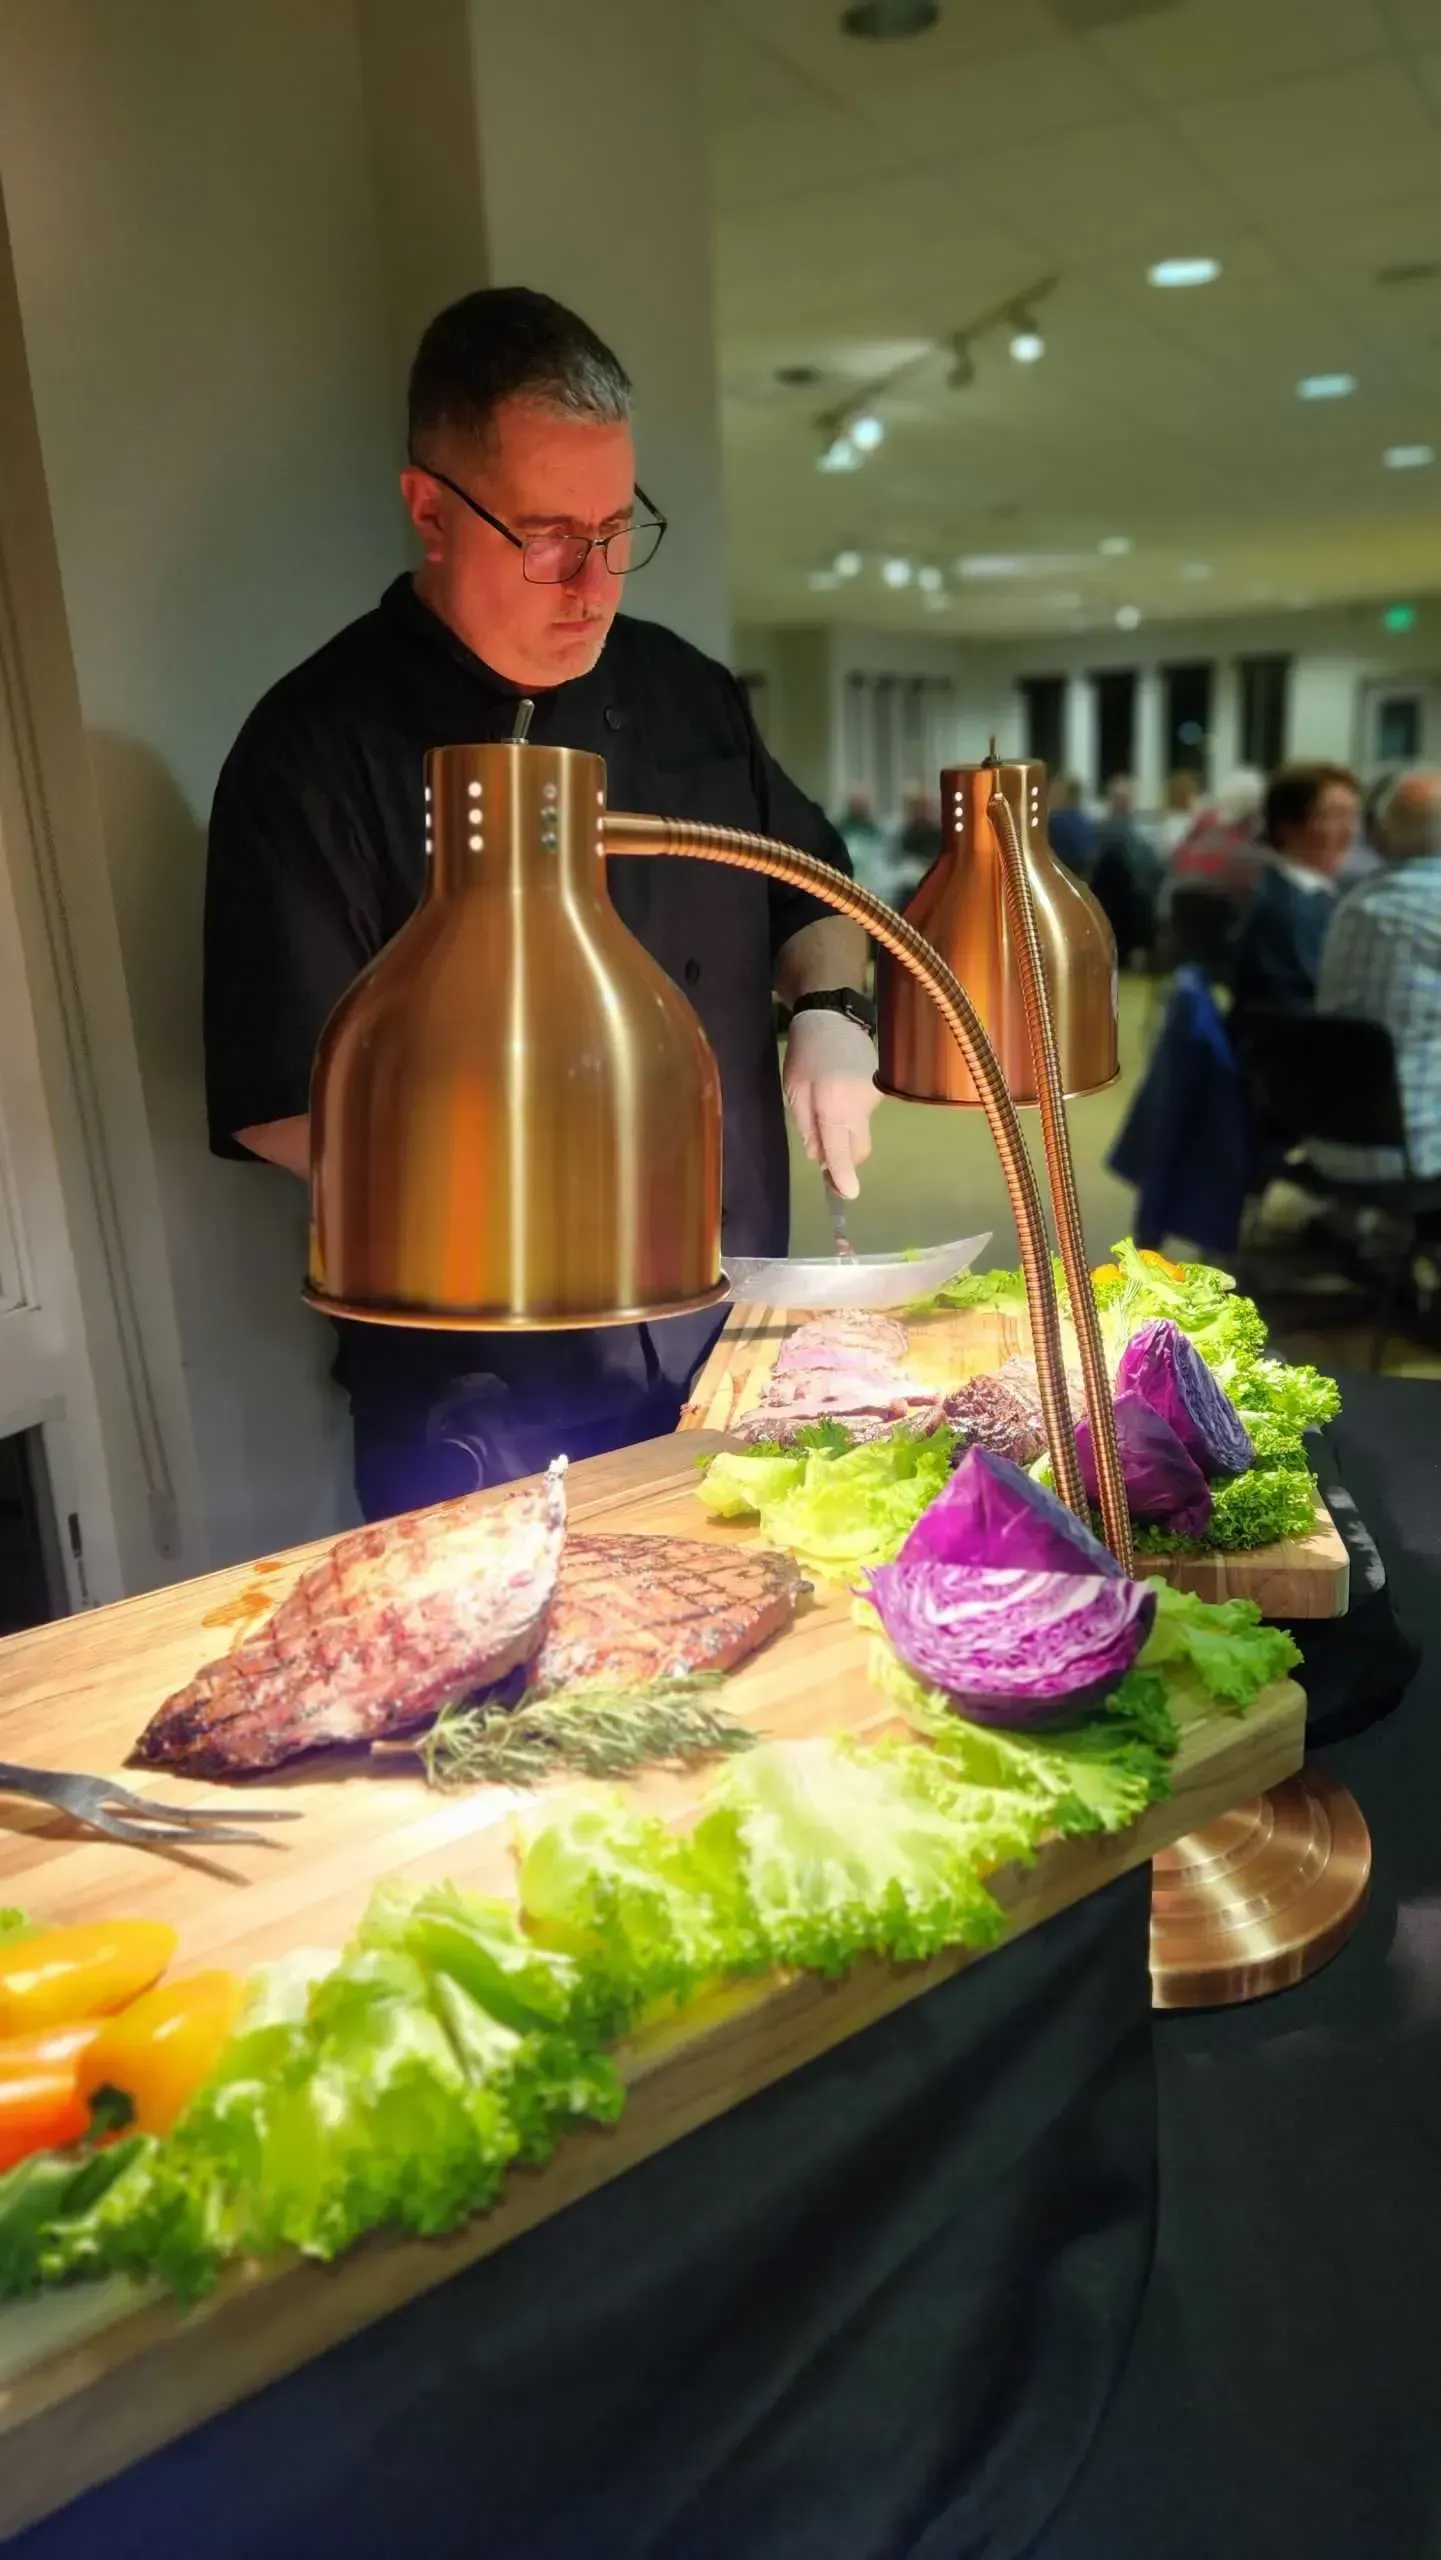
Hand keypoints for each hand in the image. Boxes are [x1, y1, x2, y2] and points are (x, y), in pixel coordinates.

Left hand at [782, 1008, 880, 1200]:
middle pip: (858, 1149)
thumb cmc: (806, 1054)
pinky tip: (838, 1090)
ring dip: (843, 1130)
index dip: (843, 1175)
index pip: (840, 1150)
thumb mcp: (794, 1091)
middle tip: (824, 1152)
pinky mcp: (880, 1090)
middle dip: (844, 1158)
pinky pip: (863, 1113)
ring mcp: (874, 1098)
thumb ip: (806, 1126)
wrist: (833, 1017)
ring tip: (826, 1102)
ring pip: (859, 1131)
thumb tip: (819, 1156)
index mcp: (835, 1106)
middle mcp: (860, 1107)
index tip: (848, 1195)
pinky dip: (850, 1112)